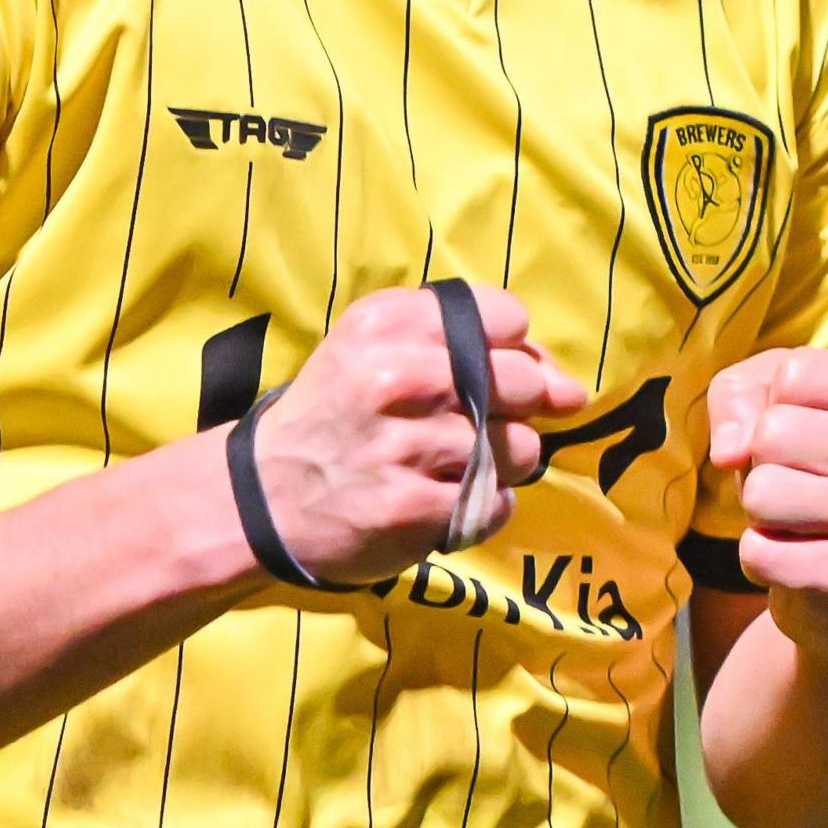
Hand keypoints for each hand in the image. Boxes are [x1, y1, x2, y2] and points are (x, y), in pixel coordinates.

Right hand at [244, 286, 585, 585]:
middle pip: (523, 383)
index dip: (515, 349)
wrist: (260, 497)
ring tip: (450, 468)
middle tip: (476, 427)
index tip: (493, 372)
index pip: (505, 318)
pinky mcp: (410, 509)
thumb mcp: (376, 350)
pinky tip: (442, 502)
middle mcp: (396, 377)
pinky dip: (483, 508)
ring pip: (518, 449)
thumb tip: (566, 384)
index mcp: (387, 324)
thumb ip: (467, 345)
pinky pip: (496, 503)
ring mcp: (404, 447)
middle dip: (519, 409)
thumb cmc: (337, 415)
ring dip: (500, 464)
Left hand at [704, 349, 827, 656]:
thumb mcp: (781, 406)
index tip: (814, 435)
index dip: (778, 406)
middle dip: (765, 463)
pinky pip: (758, 552)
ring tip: (803, 522)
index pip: (796, 373)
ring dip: (762, 513)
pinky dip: (761, 558)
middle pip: (774, 431)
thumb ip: (740, 396)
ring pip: (761, 491)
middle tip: (805, 487)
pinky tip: (802, 561)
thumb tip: (729, 451)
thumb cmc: (818, 474)